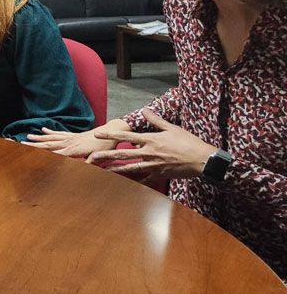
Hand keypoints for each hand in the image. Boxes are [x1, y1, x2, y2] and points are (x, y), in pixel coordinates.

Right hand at [23, 127, 115, 157]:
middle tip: (20, 142)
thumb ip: (87, 164)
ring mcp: (70, 137)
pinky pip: (59, 133)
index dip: (40, 153)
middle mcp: (69, 142)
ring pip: (51, 137)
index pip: (53, 152)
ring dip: (39, 137)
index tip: (28, 153)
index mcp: (73, 150)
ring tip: (27, 135)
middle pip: (48, 144)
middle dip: (34, 144)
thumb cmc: (105, 146)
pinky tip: (43, 129)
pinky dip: (50, 131)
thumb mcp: (98, 158)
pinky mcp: (74, 135)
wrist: (112, 131)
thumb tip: (78, 171)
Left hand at [85, 110, 215, 179]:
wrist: (202, 160)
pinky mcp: (159, 175)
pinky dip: (133, 182)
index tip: (97, 135)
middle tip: (91, 157)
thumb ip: (155, 119)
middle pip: (123, 154)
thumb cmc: (188, 142)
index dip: (111, 135)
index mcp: (151, 139)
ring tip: (102, 172)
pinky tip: (122, 184)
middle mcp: (149, 152)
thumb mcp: (172, 127)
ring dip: (115, 170)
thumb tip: (144, 109)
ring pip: (130, 168)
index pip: (126, 136)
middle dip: (106, 155)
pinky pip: (143, 179)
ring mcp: (153, 165)